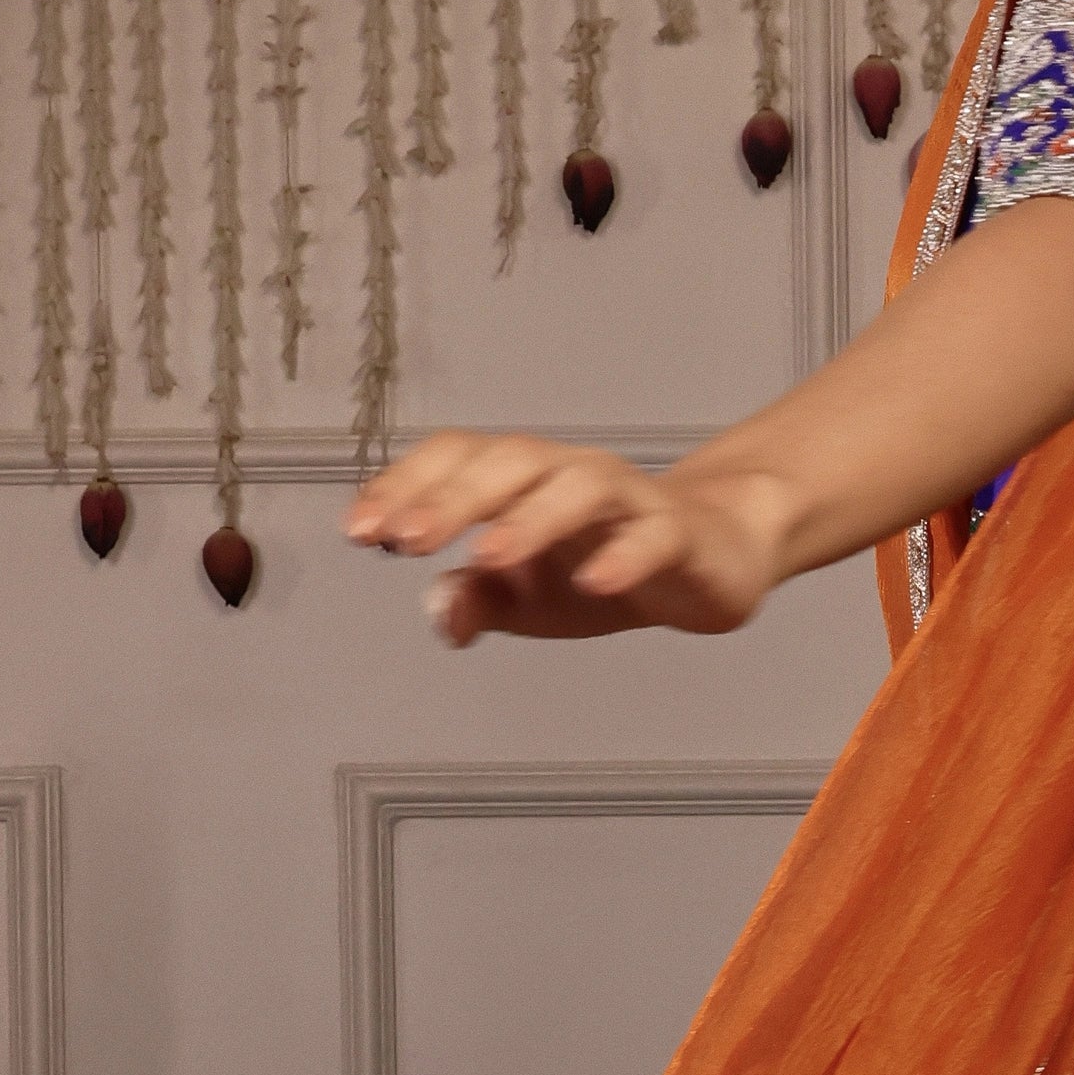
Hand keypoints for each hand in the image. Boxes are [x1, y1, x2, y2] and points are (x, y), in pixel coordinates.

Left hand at [346, 430, 784, 642]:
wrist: (712, 559)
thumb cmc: (605, 567)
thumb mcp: (527, 599)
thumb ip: (476, 600)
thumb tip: (442, 615)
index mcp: (523, 480)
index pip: (458, 458)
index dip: (406, 486)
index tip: (361, 531)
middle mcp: (570, 472)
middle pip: (511, 461)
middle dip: (453, 498)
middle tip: (407, 539)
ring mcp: (629, 499)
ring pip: (579, 486)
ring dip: (530, 517)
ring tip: (489, 554)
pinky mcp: (680, 534)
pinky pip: (653, 536)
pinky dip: (624, 557)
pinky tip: (596, 584)